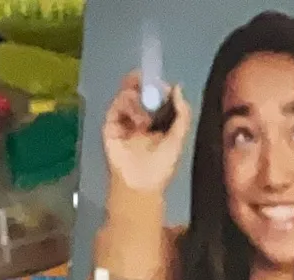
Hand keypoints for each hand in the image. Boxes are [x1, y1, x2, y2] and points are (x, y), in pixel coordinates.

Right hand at [102, 71, 191, 196]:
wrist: (140, 185)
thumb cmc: (160, 167)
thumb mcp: (178, 139)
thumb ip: (182, 114)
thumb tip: (177, 87)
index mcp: (156, 121)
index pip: (155, 96)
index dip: (159, 88)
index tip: (164, 86)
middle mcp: (139, 118)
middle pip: (138, 90)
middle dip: (143, 83)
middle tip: (147, 80)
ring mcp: (124, 120)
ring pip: (127, 95)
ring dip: (137, 100)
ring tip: (145, 118)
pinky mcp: (111, 124)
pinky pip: (116, 105)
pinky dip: (127, 106)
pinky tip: (137, 120)